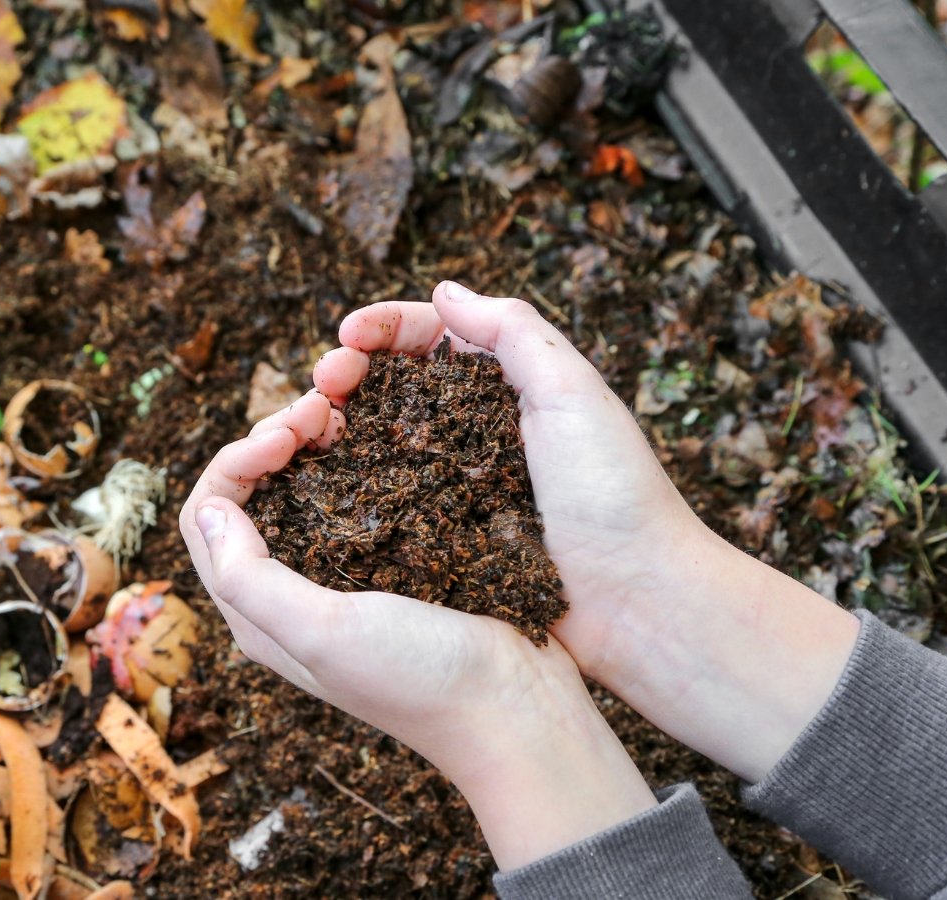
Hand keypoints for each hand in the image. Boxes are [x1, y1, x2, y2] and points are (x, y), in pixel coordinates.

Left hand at [179, 393, 656, 868]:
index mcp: (259, 615)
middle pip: (251, 493)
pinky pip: (359, 492)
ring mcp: (345, 574)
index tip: (286, 435)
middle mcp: (292, 592)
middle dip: (273, 438)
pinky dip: (359, 454)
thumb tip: (209, 508)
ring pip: (303, 486)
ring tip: (347, 409)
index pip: (208, 517)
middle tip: (321, 408)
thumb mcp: (323, 633)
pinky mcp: (395, 559)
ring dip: (313, 440)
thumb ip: (250, 579)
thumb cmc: (419, 678)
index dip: (235, 461)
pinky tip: (385, 433)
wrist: (518, 709)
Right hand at [316, 281, 859, 780]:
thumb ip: (514, 332)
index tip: (346, 336)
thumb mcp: (573, 392)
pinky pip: (386, 501)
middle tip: (321, 383)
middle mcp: (477, 431)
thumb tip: (444, 291)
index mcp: (511, 387)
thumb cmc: (615, 495)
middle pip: (395, 384)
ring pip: (380, 439)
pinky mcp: (444, 538)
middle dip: (349, 371)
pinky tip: (324, 479)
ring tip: (310, 426)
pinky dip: (350, 482)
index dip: (384, 328)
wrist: (636, 603)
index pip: (433, 337)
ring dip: (340, 423)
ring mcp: (456, 486)